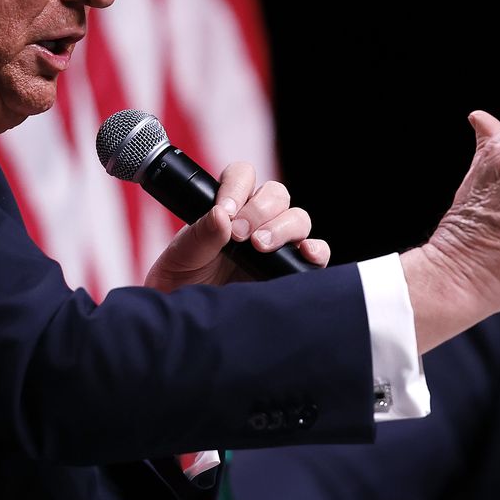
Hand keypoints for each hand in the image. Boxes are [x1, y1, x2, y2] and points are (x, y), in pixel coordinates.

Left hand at [144, 161, 328, 291]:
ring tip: (260, 246)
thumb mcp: (182, 256)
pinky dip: (316, 249)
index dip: (237, 186)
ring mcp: (278, 243)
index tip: (225, 210)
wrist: (193, 322)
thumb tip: (222, 215)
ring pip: (297, 218)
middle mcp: (256, 220)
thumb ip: (200, 235)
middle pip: (276, 194)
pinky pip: (316, 251)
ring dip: (282, 227)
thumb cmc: (183, 282)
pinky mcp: (291, 268)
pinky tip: (305, 253)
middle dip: (259, 210)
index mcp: (229, 206)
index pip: (243, 176)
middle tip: (239, 235)